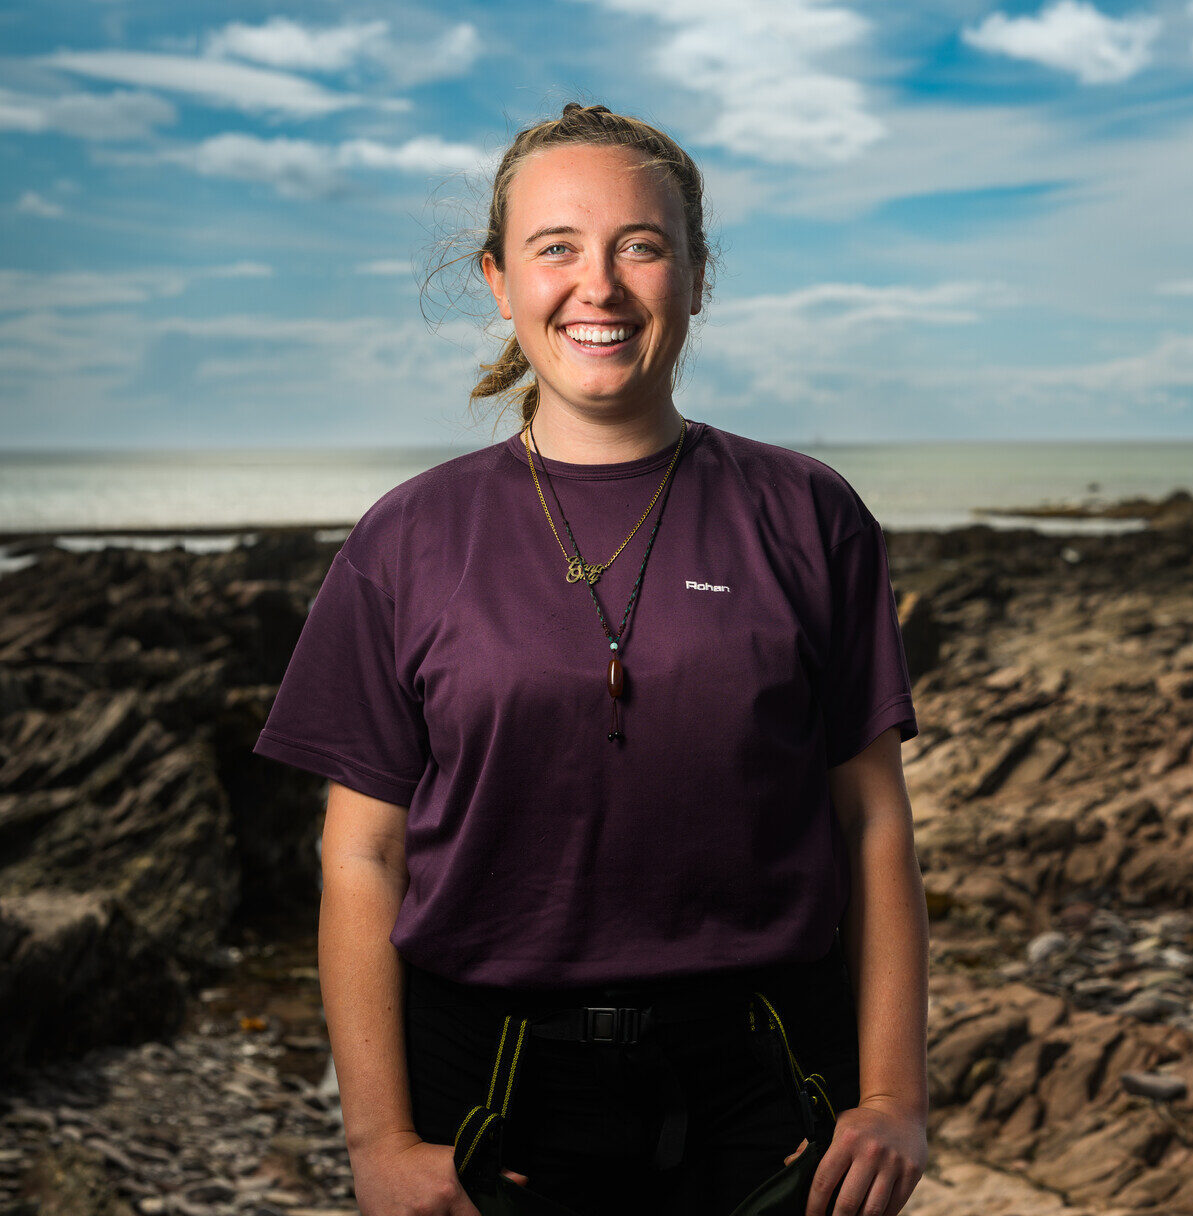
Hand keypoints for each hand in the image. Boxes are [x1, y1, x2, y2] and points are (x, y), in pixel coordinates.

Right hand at [350, 1128, 530, 1214]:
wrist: (380, 1151)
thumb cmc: (421, 1157)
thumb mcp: (455, 1158)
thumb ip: (490, 1172)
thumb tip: (522, 1179)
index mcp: (449, 1192)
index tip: (474, 1215)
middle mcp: (429, 1210)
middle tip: (448, 1211)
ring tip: (432, 1212)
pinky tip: (413, 1214)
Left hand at [783, 1097, 926, 1215]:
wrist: (899, 1109)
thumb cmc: (861, 1124)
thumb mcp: (835, 1125)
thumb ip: (812, 1145)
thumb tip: (790, 1163)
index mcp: (846, 1139)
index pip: (824, 1180)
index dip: (814, 1205)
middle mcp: (870, 1151)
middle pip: (848, 1201)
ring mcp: (892, 1164)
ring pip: (872, 1210)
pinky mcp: (911, 1173)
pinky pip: (893, 1208)